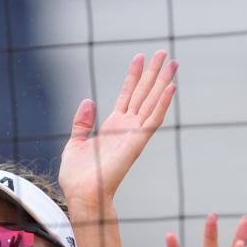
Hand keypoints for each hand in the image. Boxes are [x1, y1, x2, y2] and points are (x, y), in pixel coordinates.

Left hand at [58, 51, 177, 212]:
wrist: (82, 193)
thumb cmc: (78, 175)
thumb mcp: (75, 142)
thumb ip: (82, 122)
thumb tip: (88, 101)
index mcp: (113, 126)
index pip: (127, 95)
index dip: (134, 76)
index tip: (140, 57)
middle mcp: (127, 128)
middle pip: (144, 94)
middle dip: (154, 73)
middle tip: (164, 53)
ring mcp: (134, 134)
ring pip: (152, 102)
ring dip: (163, 82)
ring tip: (172, 62)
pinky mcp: (137, 142)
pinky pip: (153, 120)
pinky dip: (163, 104)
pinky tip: (171, 88)